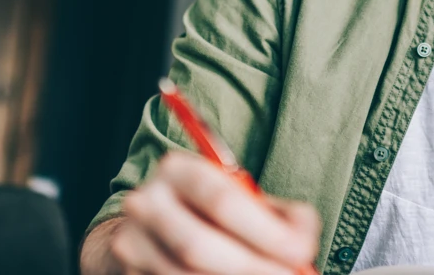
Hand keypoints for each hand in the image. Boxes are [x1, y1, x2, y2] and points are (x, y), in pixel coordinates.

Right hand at [110, 151, 319, 274]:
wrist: (150, 228)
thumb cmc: (209, 210)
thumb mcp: (244, 198)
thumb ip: (281, 213)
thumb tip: (304, 241)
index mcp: (178, 170)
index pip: (221, 200)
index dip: (264, 231)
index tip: (300, 251)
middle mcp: (146, 203)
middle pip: (198, 246)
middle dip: (251, 266)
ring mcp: (131, 243)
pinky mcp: (129, 273)